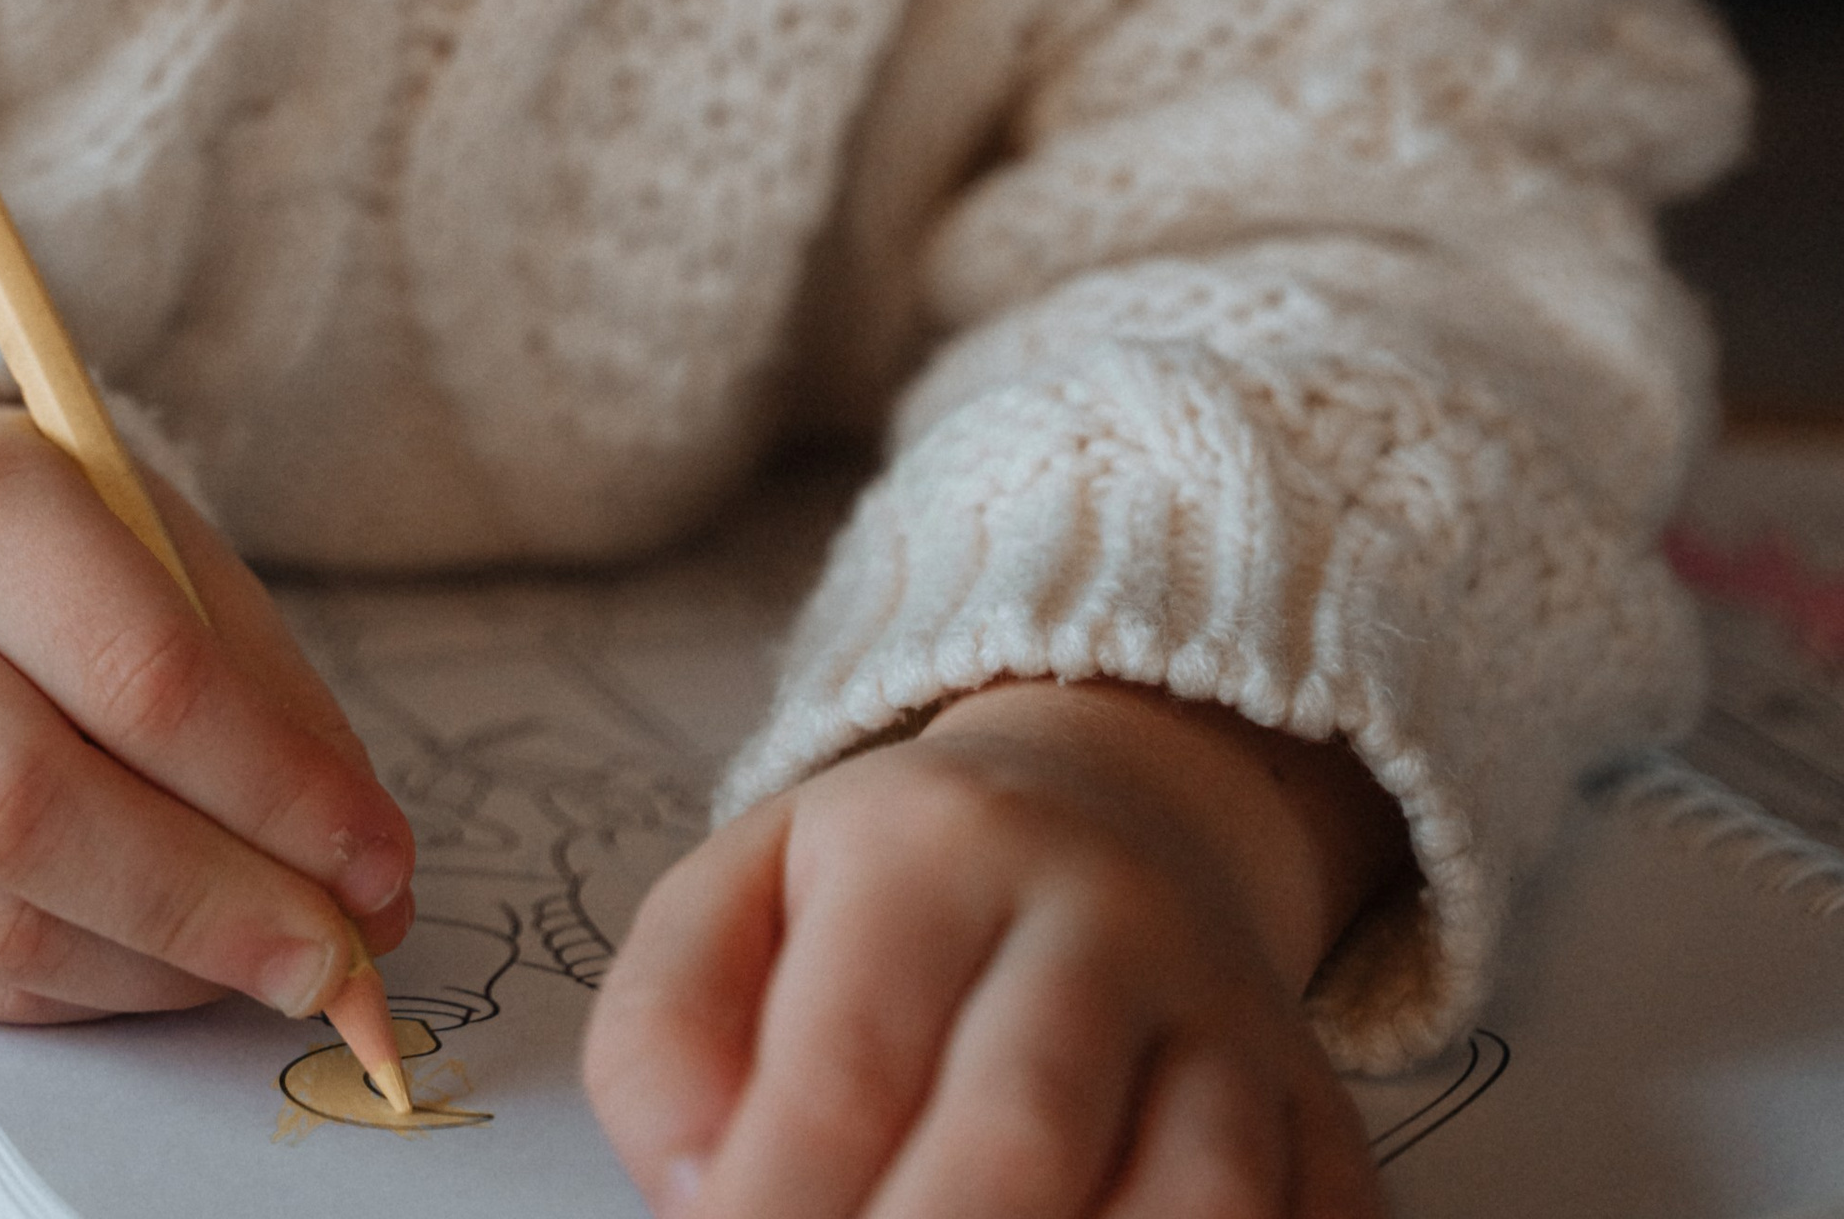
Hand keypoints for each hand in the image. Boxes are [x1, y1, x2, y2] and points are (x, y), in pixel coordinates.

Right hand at [0, 406, 413, 1023]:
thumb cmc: (43, 544)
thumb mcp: (160, 549)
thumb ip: (263, 702)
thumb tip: (367, 884)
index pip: (138, 670)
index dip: (272, 788)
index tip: (378, 864)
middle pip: (33, 806)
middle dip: (211, 905)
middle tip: (335, 964)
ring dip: (157, 969)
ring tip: (265, 966)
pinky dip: (81, 993)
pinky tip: (163, 971)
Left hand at [585, 679, 1398, 1218]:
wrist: (1116, 812)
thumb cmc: (893, 898)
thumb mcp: (739, 897)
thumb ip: (666, 1038)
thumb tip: (699, 1199)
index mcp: (933, 850)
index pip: (844, 1063)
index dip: (776, 1210)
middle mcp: (1103, 918)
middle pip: (1024, 1128)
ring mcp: (1232, 1021)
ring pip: (1202, 1192)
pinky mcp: (1323, 1119)